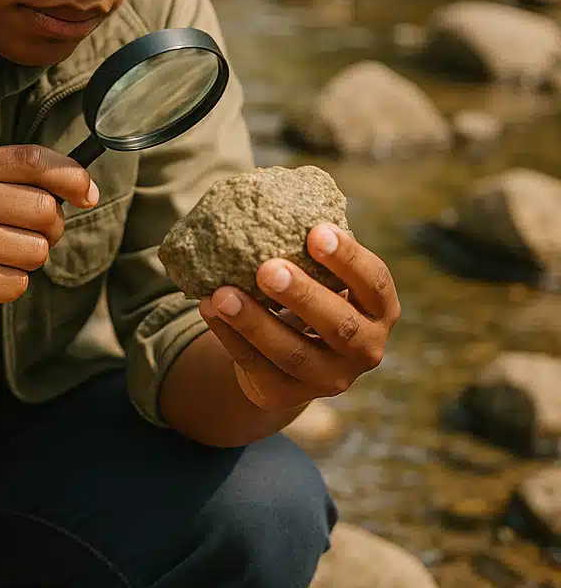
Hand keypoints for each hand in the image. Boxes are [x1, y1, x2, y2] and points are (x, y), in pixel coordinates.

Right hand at [0, 146, 97, 338]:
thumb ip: (26, 183)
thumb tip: (87, 190)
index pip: (33, 159)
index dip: (71, 175)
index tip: (88, 194)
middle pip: (44, 209)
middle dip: (49, 229)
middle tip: (23, 236)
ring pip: (37, 250)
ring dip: (27, 261)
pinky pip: (19, 283)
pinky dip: (9, 285)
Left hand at [198, 224, 400, 411]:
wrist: (288, 357)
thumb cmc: (308, 291)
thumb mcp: (320, 272)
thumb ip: (308, 244)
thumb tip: (271, 191)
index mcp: (379, 309)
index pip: (374, 283)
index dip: (348, 259)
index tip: (316, 230)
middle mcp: (365, 348)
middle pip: (339, 326)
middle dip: (302, 295)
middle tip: (266, 268)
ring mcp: (330, 378)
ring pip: (293, 354)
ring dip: (254, 322)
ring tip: (221, 293)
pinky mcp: (288, 396)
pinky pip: (256, 367)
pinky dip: (230, 336)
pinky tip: (208, 307)